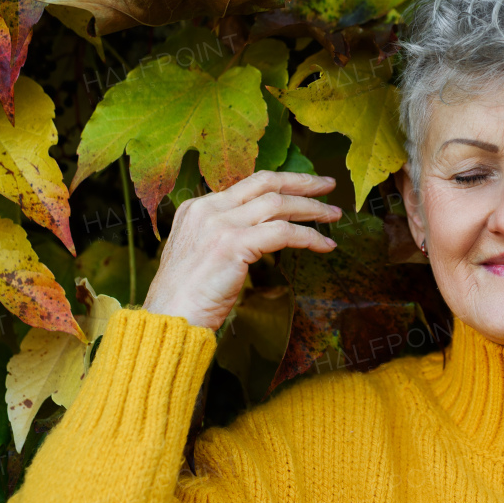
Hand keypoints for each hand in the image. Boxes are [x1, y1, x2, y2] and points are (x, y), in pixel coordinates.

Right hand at [142, 170, 342, 330]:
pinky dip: (309, 237)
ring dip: (312, 209)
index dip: (282, 183)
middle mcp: (208, 208)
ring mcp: (219, 224)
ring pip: (279, 204)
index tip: (306, 186)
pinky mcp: (233, 244)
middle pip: (266, 183)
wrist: (169, 320)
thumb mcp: (202, 254)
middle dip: (302, 182)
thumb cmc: (187, 298)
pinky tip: (324, 245)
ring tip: (334, 216)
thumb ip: (225, 236)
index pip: (249, 184)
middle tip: (328, 185)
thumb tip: (263, 232)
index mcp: (197, 207)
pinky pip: (283, 232)